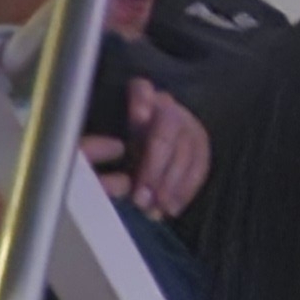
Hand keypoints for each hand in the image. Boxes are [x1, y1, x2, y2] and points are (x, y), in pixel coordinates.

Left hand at [84, 75, 212, 218]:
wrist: (148, 157)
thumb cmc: (120, 153)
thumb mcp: (103, 149)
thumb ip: (98, 152)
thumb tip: (105, 179)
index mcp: (140, 97)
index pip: (141, 90)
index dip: (142, 101)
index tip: (138, 117)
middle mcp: (166, 105)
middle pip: (166, 129)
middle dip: (154, 166)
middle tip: (140, 198)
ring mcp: (186, 122)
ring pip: (185, 150)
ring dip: (169, 185)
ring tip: (154, 209)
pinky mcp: (200, 144)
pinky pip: (199, 167)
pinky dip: (185, 191)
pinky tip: (171, 208)